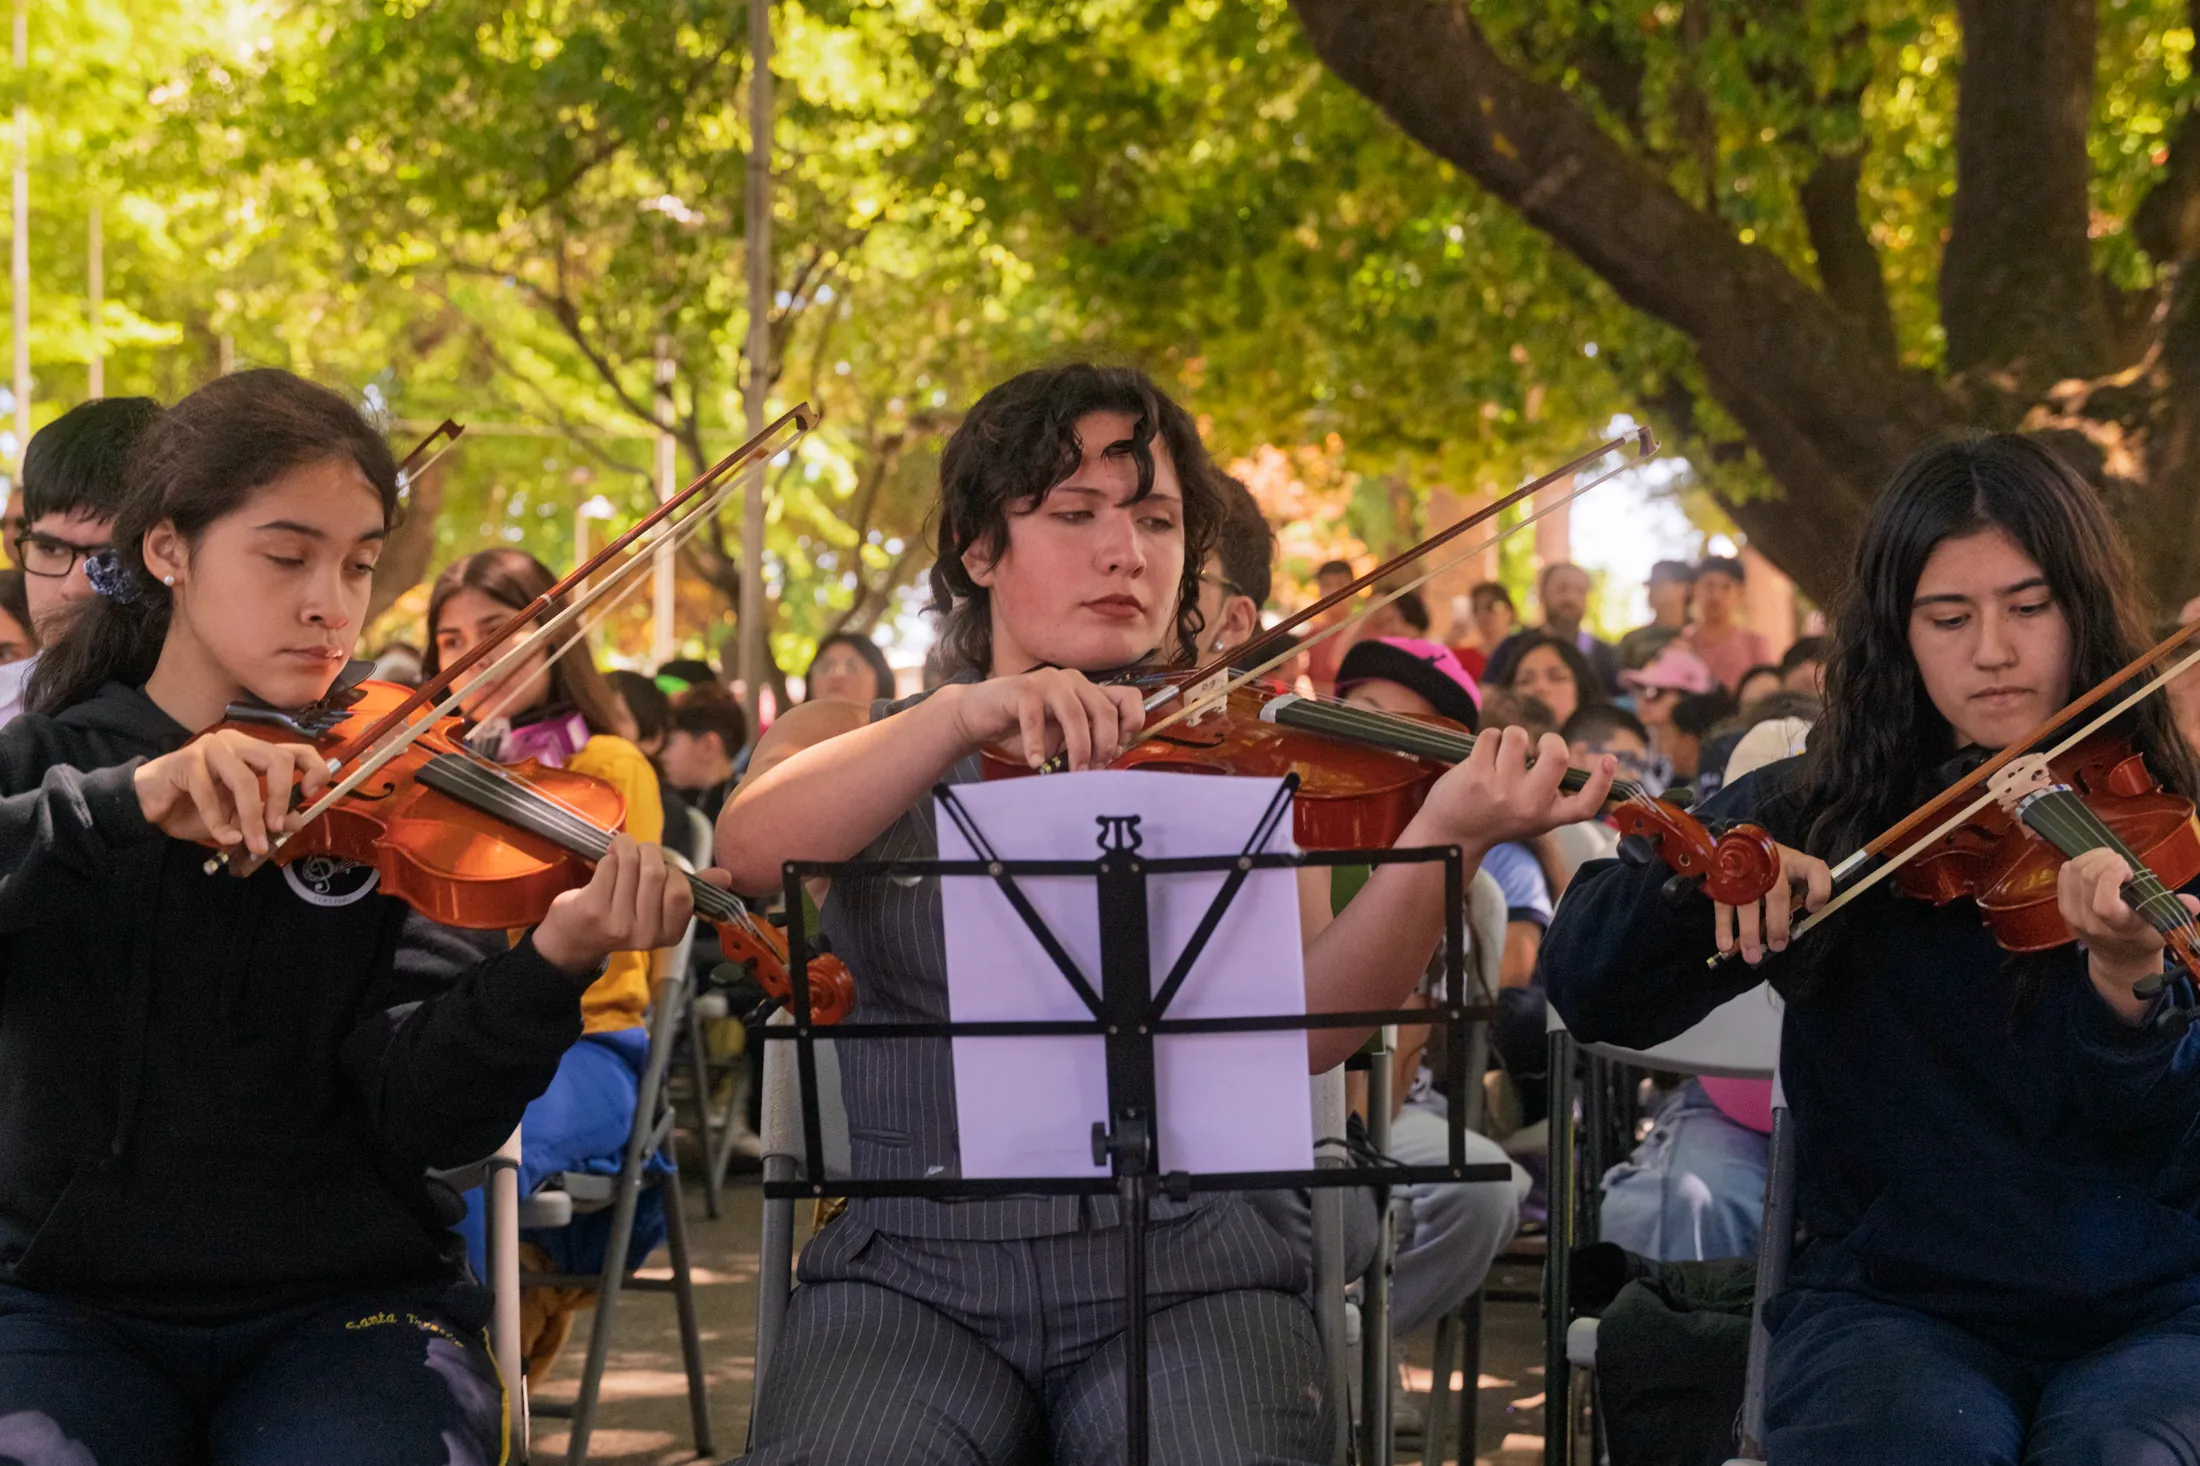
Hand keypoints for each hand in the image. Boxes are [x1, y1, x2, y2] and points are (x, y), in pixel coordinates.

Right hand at [134, 729, 331, 859]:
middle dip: (280, 798)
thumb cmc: (197, 808)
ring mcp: (212, 748)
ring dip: (252, 818)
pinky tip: (225, 838)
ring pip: (244, 780)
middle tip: (276, 828)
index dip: (313, 767)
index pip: (295, 749)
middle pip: (277, 759)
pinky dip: (219, 823)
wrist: (150, 807)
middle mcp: (237, 743)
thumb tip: (298, 821)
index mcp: (254, 752)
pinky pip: (210, 794)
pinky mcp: (187, 760)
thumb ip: (268, 817)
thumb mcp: (239, 818)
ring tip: (255, 844)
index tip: (312, 793)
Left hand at [533, 835, 717, 973]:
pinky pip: (610, 865)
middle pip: (656, 874)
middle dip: (650, 852)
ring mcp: (617, 924)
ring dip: (628, 846)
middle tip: (641, 851)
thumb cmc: (624, 914)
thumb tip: (727, 875)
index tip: (662, 869)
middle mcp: (644, 935)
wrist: (576, 937)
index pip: (681, 892)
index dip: (673, 870)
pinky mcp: (592, 910)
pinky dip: (611, 854)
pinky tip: (609, 859)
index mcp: (669, 935)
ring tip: (623, 848)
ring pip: (632, 864)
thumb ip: (692, 889)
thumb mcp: (659, 907)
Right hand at [948, 668, 1145, 770]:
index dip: (1130, 725)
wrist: (979, 716)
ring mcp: (1048, 682)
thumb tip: (1115, 754)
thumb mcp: (1063, 738)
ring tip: (1073, 771)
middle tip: (1091, 770)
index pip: (1129, 698)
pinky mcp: (1022, 690)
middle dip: (1103, 746)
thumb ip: (1088, 740)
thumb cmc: (1023, 730)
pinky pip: (1035, 718)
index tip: (1117, 751)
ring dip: (1078, 748)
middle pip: (1105, 711)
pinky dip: (1037, 744)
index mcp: (1088, 690)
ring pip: (1076, 715)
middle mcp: (1074, 681)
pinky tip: (1036, 762)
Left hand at [1415, 727, 1615, 859]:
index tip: (1610, 759)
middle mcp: (1528, 804)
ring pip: (1518, 735)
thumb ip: (1550, 794)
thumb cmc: (1496, 818)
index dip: (1602, 782)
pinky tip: (1481, 757)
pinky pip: (1491, 735)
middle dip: (1549, 739)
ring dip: (1510, 738)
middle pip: (1556, 755)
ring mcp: (1502, 789)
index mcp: (1546, 816)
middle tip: (1537, 747)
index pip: (1584, 805)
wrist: (1450, 835)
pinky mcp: (1476, 775)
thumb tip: (1562, 756)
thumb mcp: (1531, 817)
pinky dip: (1488, 740)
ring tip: (1500, 757)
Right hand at [1715, 842, 1831, 965]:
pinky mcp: (1724, 881)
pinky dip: (1724, 927)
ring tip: (1752, 956)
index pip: (1815, 869)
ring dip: (1749, 933)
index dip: (1819, 890)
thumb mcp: (1793, 868)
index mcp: (1794, 861)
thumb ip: (1805, 887)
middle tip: (1777, 946)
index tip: (1811, 909)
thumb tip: (1810, 910)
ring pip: (1748, 904)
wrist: (1737, 842)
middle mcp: (1771, 865)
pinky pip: (1723, 906)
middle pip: (1776, 895)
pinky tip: (1725, 945)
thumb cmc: (1772, 862)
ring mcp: (1744, 873)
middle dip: (1777, 924)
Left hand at [2058, 848, 2190, 1020]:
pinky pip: (2064, 873)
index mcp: (2118, 928)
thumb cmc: (2144, 938)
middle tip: (2123, 862)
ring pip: (2074, 871)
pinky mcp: (2062, 906)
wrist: (2118, 958)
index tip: (2129, 870)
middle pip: (2087, 878)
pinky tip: (2096, 864)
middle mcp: (2091, 921)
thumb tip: (2194, 903)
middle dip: (2106, 860)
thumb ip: (2177, 913)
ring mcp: (2072, 914)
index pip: (2104, 904)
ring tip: (2111, 859)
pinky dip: (2080, 862)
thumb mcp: (2164, 929)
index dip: (2111, 878)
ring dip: (2093, 857)